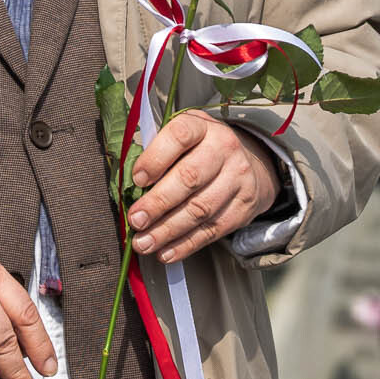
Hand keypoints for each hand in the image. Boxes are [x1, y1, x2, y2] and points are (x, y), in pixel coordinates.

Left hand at [126, 111, 279, 263]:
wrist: (252, 163)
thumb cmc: (204, 149)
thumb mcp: (185, 137)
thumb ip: (158, 152)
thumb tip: (127, 184)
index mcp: (202, 127)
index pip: (179, 136)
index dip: (156, 158)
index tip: (137, 179)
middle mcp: (224, 149)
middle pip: (189, 178)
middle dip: (158, 203)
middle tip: (136, 220)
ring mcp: (237, 179)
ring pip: (200, 209)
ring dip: (167, 231)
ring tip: (144, 242)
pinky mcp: (243, 208)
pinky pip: (212, 230)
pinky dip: (185, 245)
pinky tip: (166, 251)